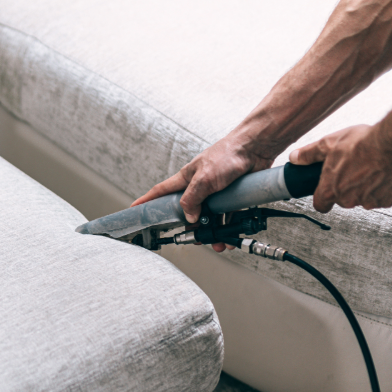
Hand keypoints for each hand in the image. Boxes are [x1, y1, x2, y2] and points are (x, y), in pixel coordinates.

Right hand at [132, 133, 277, 251]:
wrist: (256, 148)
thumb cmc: (228, 154)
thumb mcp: (204, 178)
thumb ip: (192, 199)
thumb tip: (188, 217)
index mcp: (186, 178)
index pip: (161, 191)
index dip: (147, 200)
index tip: (136, 210)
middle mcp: (199, 186)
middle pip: (188, 211)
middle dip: (190, 228)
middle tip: (193, 239)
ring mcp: (215, 191)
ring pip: (210, 217)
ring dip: (214, 231)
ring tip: (218, 243)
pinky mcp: (231, 196)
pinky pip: (227, 216)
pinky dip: (229, 227)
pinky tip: (231, 235)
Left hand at [289, 124, 391, 212]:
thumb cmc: (363, 143)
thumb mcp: (329, 143)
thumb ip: (310, 154)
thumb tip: (295, 158)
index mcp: (332, 189)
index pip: (320, 205)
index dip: (322, 198)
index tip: (325, 192)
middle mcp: (350, 199)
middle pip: (343, 199)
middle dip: (346, 186)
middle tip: (353, 167)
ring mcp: (370, 201)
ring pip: (364, 197)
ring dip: (366, 186)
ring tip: (370, 166)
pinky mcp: (389, 200)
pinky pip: (382, 196)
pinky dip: (383, 186)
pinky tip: (383, 171)